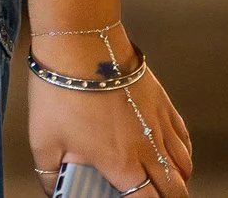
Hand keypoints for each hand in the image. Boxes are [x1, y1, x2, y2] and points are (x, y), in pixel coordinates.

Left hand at [29, 49, 191, 196]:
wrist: (81, 45)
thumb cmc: (61, 90)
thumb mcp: (42, 138)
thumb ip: (49, 172)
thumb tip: (52, 190)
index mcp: (120, 163)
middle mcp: (148, 149)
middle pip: (175, 188)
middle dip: (168, 197)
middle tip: (154, 195)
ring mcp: (159, 125)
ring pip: (184, 165)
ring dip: (178, 178)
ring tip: (165, 182)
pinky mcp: (163, 104)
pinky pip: (184, 138)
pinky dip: (183, 153)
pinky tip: (173, 153)